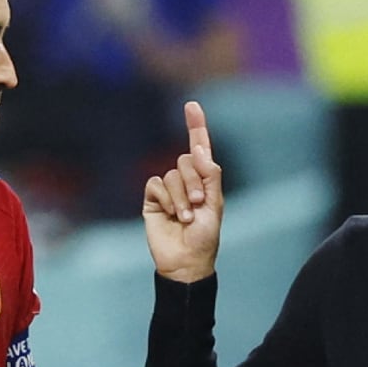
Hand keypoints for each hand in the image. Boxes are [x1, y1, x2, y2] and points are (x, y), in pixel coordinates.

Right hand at [143, 101, 222, 282]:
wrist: (186, 260)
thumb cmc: (205, 237)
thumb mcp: (215, 204)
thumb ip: (211, 175)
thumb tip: (200, 150)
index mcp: (205, 180)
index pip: (199, 147)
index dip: (196, 126)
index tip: (191, 106)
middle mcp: (186, 181)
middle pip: (186, 160)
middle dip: (195, 181)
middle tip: (199, 203)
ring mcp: (168, 190)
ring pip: (172, 174)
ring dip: (181, 196)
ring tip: (186, 217)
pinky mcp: (152, 199)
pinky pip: (156, 184)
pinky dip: (166, 198)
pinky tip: (171, 215)